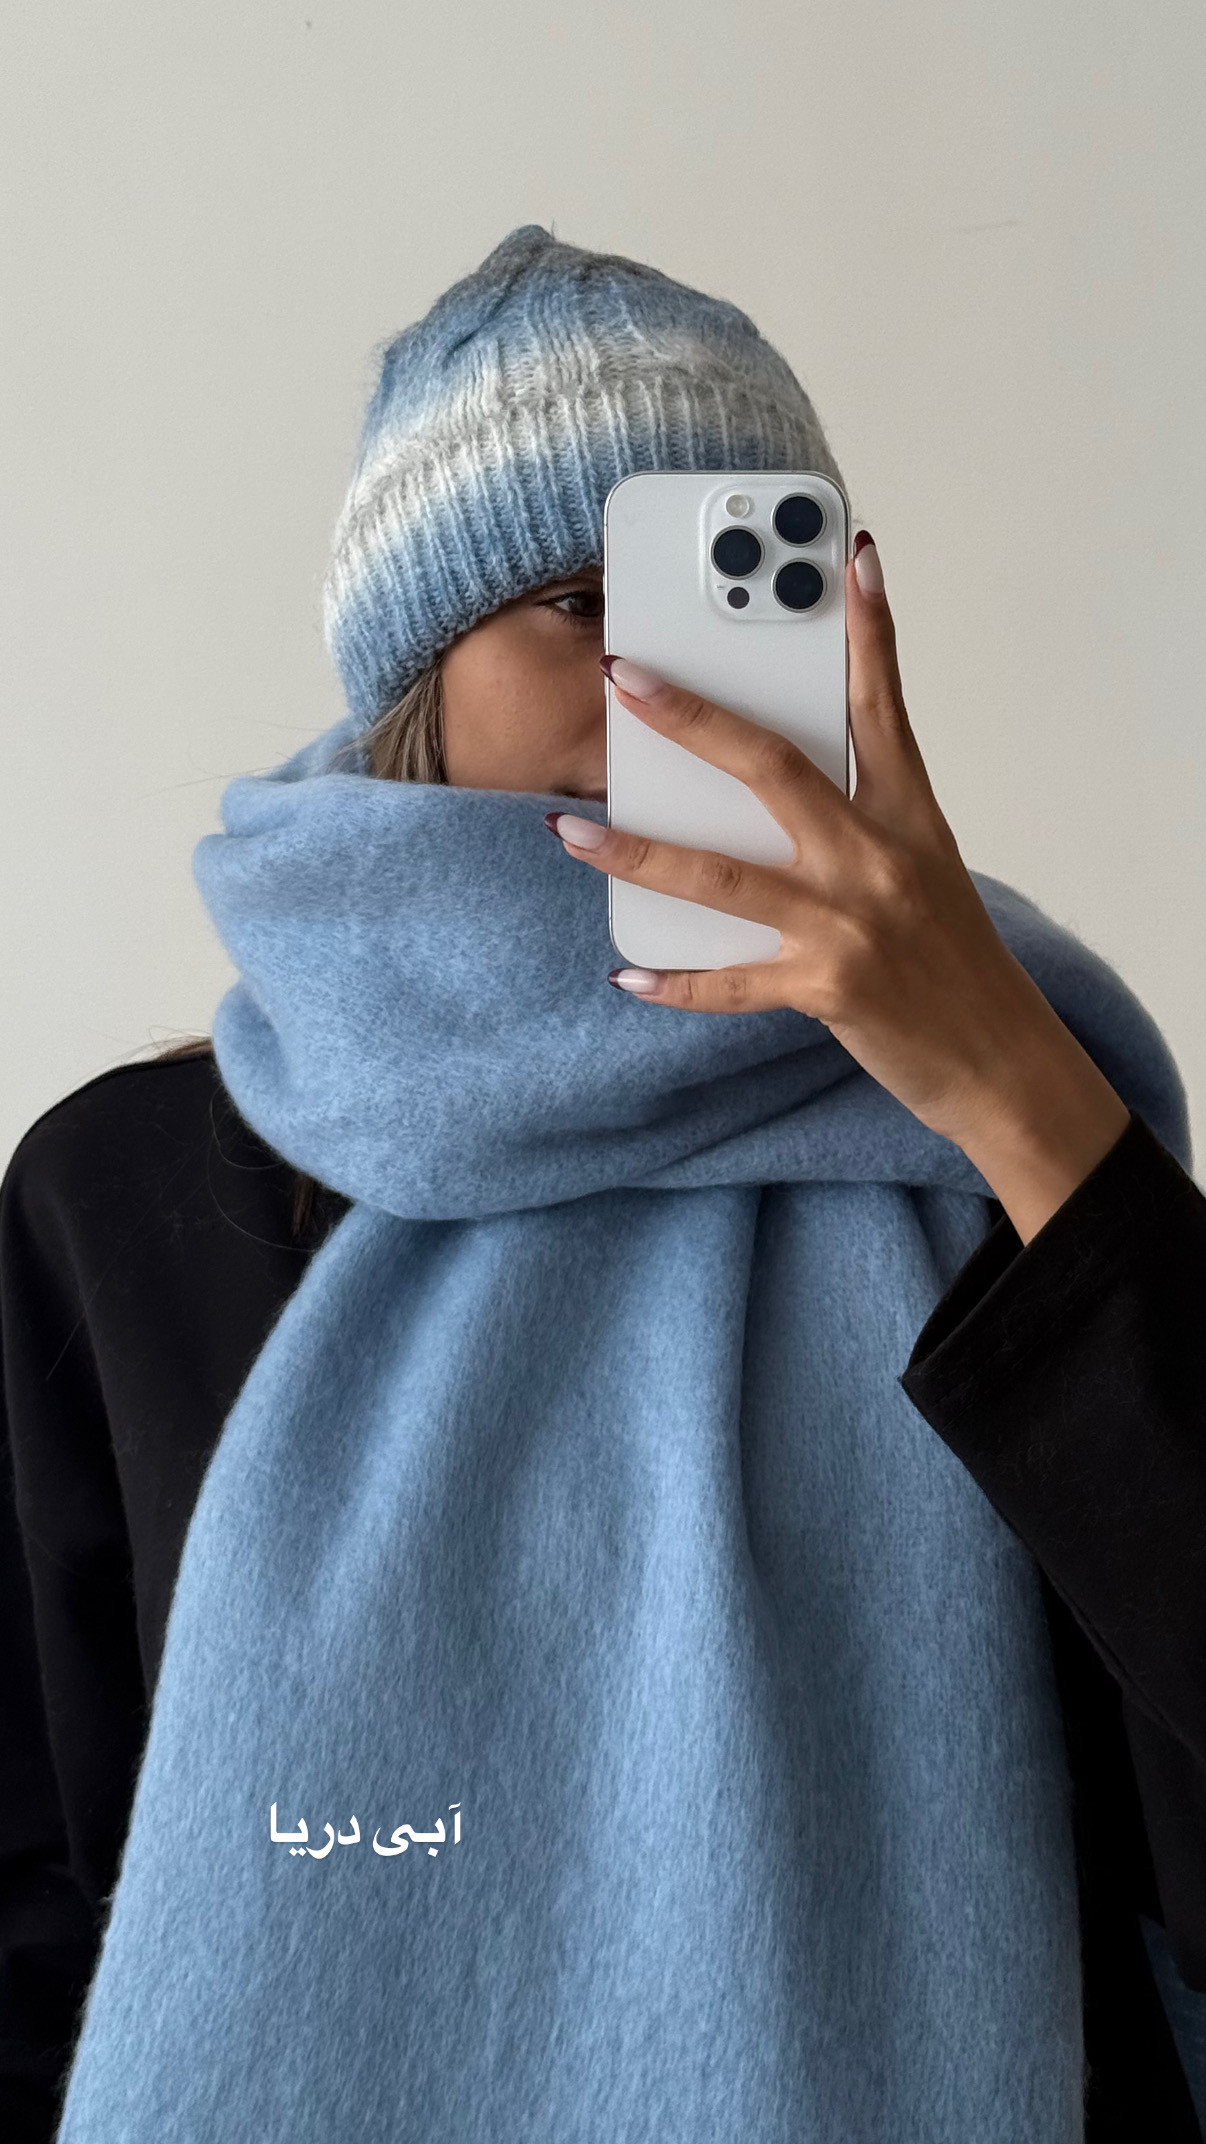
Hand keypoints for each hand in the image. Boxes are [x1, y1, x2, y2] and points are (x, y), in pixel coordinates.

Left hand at [545, 534, 1129, 1243]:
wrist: (1001, 1064)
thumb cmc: (955, 965)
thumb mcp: (927, 872)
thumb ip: (863, 824)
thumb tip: (772, 789)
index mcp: (911, 818)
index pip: (882, 706)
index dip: (869, 630)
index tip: (849, 560)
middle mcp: (880, 859)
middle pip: (772, 767)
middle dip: (691, 718)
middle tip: (624, 677)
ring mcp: (853, 924)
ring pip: (723, 874)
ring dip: (636, 849)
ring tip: (569, 829)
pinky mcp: (830, 989)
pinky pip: (731, 982)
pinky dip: (676, 983)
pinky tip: (628, 977)